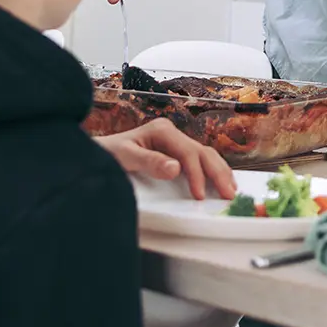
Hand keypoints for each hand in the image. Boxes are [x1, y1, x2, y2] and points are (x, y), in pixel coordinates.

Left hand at [96, 119, 236, 200]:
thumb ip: (149, 162)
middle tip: (229, 194)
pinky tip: (221, 180)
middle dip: (217, 173)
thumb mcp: (123, 157)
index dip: (196, 174)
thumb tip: (176, 168)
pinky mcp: (175, 152)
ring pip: (205, 154)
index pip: (187, 153)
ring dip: (220, 171)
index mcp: (162, 131)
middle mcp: (171, 133)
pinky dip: (212, 170)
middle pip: (202, 151)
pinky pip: (199, 159)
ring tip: (231, 189)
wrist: (96, 153)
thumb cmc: (106, 154)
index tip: (199, 195)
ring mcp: (174, 142)